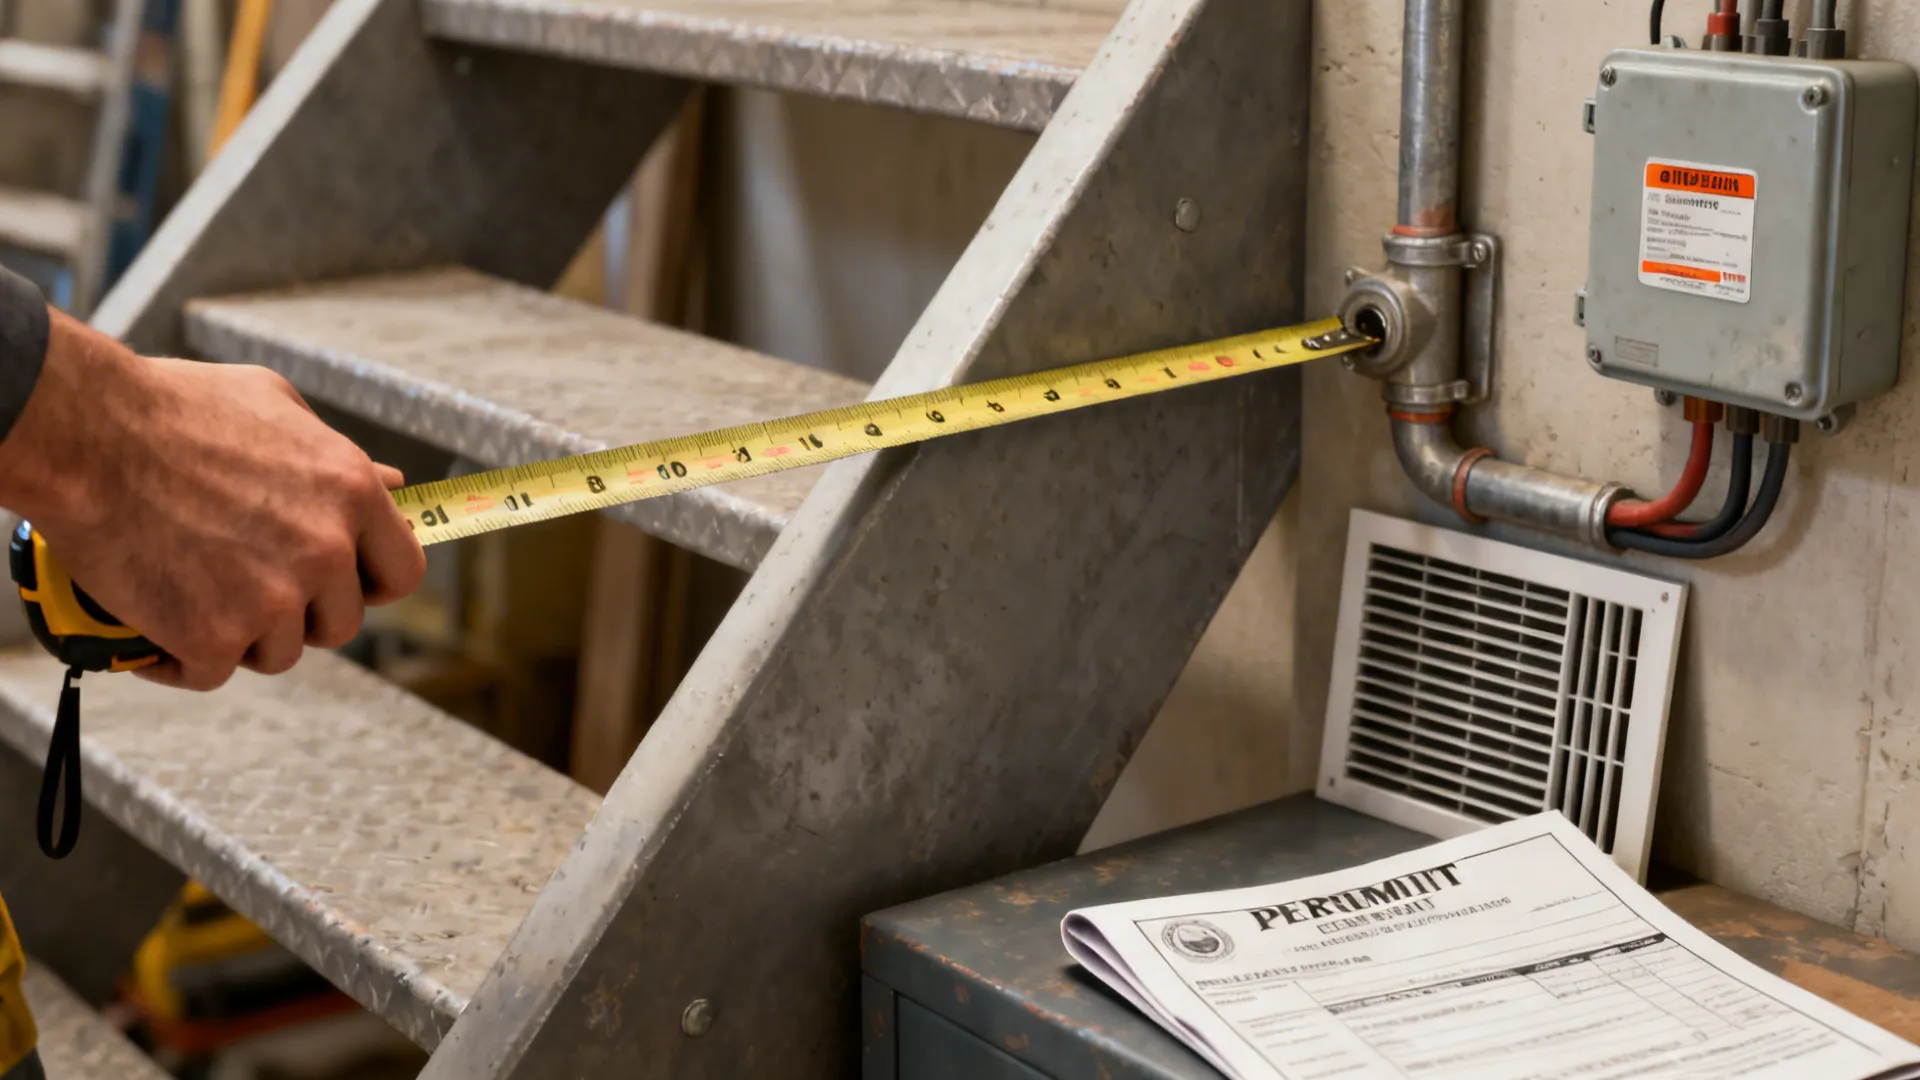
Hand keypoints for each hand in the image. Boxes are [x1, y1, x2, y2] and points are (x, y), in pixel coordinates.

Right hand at [0, 312, 424, 689]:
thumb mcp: (277, 406)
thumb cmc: (174, 409)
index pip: (401, 573)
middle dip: (301, 613)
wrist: (86, 435)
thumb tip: (393, 485)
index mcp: (352, 493)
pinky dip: (181, 658)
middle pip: (339, 624)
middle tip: (247, 585)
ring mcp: (272, 599)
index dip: (369, 584)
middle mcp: (325, 550)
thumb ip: (340, 456)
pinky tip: (158, 626)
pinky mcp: (213, 636)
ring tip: (196, 592)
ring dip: (242, 635)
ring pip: (279, 652)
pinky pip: (212, 672)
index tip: (340, 584)